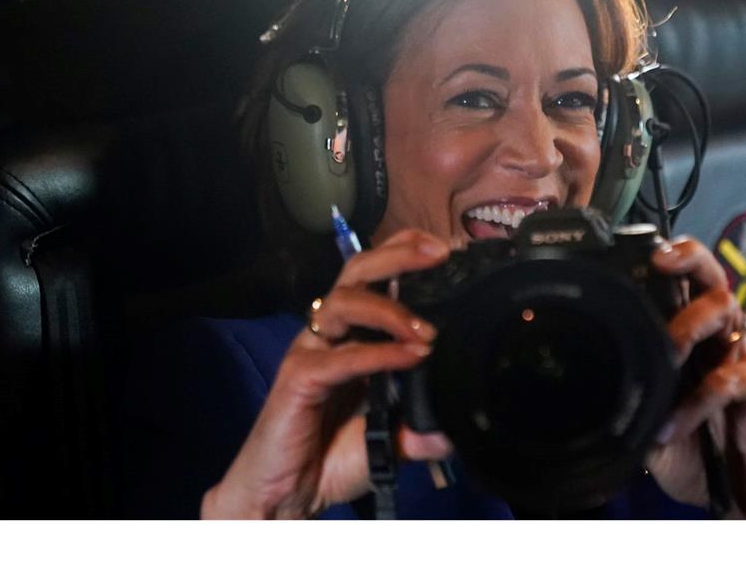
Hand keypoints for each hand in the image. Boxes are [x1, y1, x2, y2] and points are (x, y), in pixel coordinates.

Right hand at [201, 229, 452, 518]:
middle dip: (398, 255)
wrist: (285, 496)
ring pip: (344, 302)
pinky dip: (379, 353)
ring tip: (429, 333)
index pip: (375, 277)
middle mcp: (330, 333)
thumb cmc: (331, 457)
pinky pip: (341, 356)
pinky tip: (410, 357)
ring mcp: (311, 352)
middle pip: (356, 271)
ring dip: (390, 310)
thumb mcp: (391, 439)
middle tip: (439, 253)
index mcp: (352, 334)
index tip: (447, 249)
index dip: (405, 253)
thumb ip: (422, 428)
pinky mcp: (299, 378)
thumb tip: (460, 426)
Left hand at [643, 237, 745, 518]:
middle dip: (689, 257)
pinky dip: (700, 401)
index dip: (658, 265)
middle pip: (709, 276)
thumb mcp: (647, 427)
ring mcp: (744, 355)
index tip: (626, 254)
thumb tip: (580, 398)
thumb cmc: (695, 449)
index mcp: (689, 337)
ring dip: (691, 325)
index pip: (676, 285)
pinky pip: (732, 377)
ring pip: (726, 310)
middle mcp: (717, 336)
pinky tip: (675, 425)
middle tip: (661, 259)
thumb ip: (627, 405)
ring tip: (668, 351)